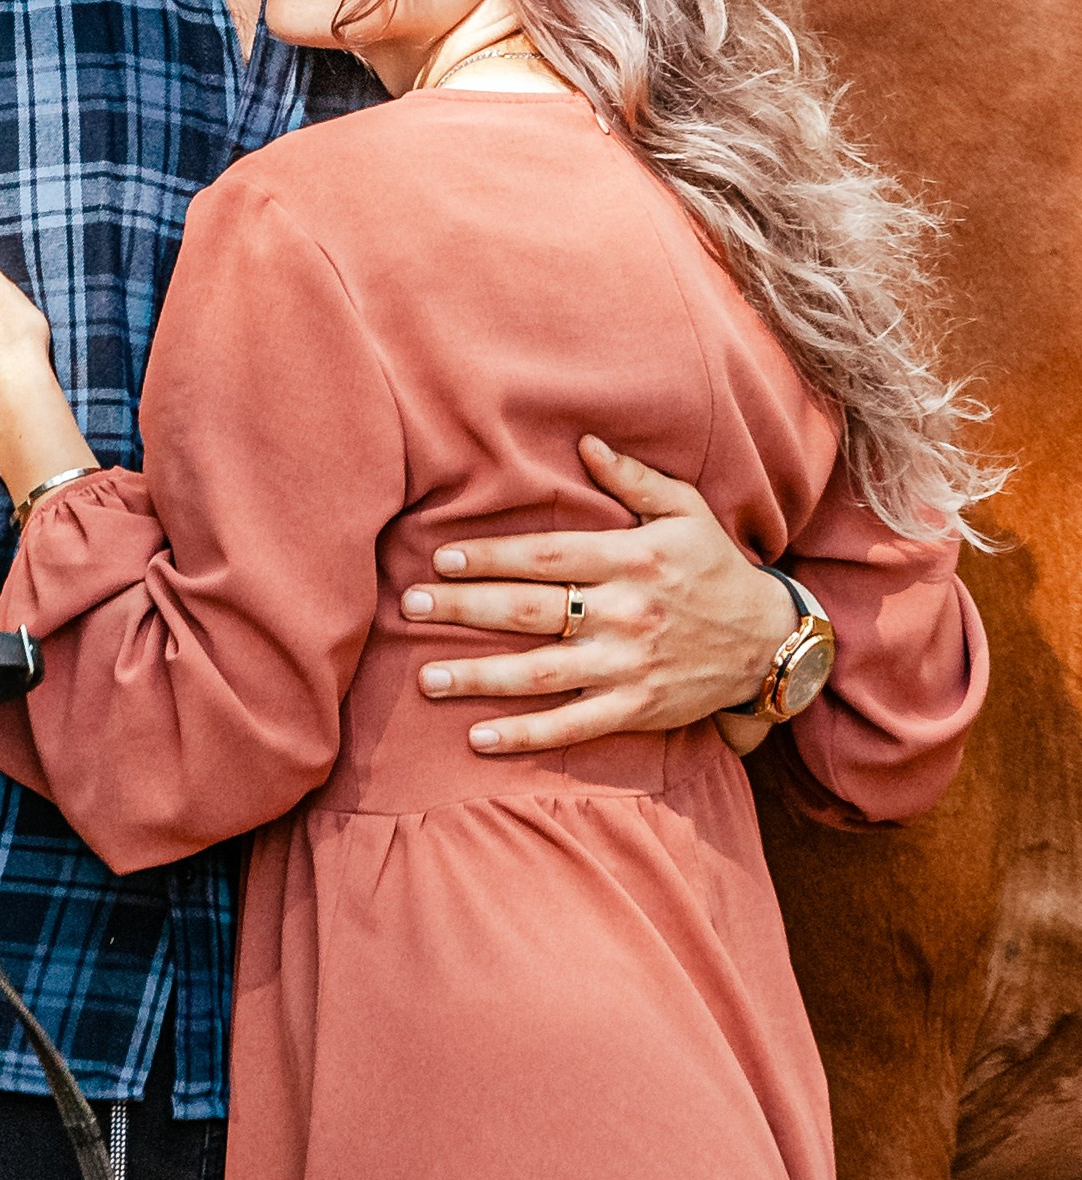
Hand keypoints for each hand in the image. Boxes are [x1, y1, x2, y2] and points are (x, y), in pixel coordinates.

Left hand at [399, 435, 798, 755]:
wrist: (769, 642)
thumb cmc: (716, 568)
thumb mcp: (685, 511)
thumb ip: (633, 478)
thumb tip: (583, 442)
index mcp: (630, 559)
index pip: (546, 554)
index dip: (491, 555)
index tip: (441, 557)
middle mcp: (625, 612)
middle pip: (531, 610)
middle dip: (466, 607)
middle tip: (411, 605)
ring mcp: (629, 665)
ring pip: (541, 672)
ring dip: (480, 675)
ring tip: (427, 675)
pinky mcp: (638, 709)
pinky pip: (573, 726)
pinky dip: (525, 735)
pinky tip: (479, 737)